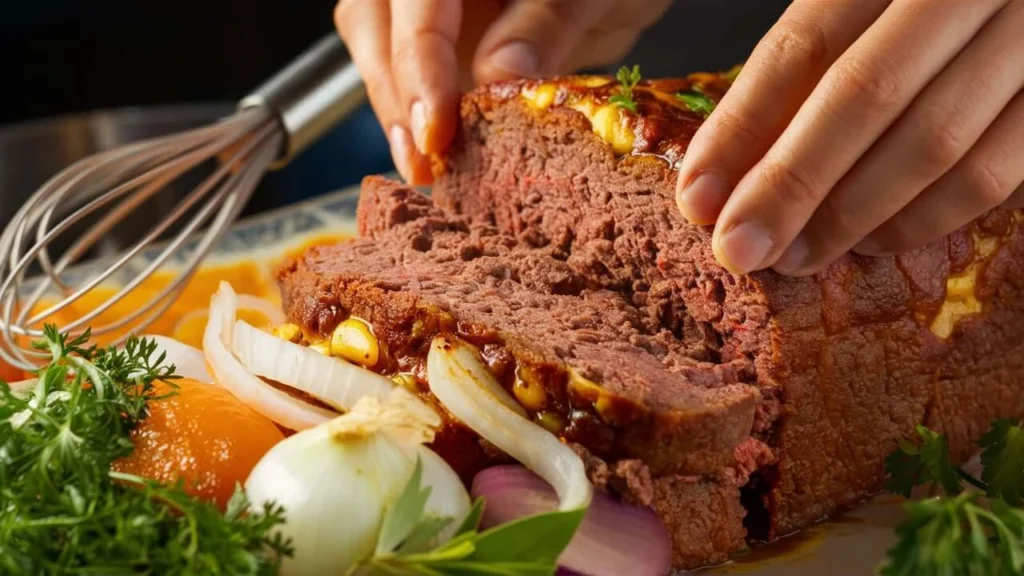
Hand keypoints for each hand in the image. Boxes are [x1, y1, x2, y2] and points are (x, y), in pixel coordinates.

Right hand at [335, 0, 670, 183]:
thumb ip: (547, 21)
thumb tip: (494, 75)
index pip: (419, 2)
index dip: (420, 64)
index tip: (436, 129)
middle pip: (373, 22)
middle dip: (395, 96)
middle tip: (423, 164)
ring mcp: (426, 8)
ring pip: (375, 46)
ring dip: (395, 111)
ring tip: (423, 169)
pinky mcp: (434, 39)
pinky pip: (403, 71)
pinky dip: (416, 114)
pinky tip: (436, 155)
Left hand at [675, 0, 1023, 275]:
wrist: (1009, 2)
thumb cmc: (921, 11)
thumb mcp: (864, 8)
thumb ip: (809, 62)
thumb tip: (726, 169)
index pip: (803, 43)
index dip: (742, 126)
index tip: (696, 197)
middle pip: (863, 93)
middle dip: (789, 184)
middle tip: (738, 250)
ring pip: (933, 140)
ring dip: (851, 214)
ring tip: (794, 258)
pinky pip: (994, 171)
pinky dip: (925, 217)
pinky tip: (872, 241)